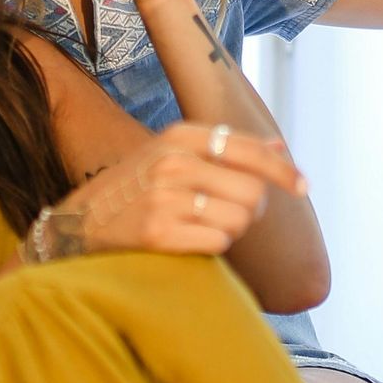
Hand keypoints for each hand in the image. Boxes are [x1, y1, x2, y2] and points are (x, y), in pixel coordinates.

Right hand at [55, 122, 307, 259]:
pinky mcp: (158, 233)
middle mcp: (173, 162)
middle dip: (250, 209)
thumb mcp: (173, 154)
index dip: (283, 170)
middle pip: (251, 191)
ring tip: (198, 226)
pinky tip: (187, 241)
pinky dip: (211, 246)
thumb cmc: (136, 190)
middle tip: (226, 214)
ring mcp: (164, 198)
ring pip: (237, 220)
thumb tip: (279, 144)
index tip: (303, 185)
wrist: (79, 225)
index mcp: (179, 136)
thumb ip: (226, 148)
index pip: (250, 150)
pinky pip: (217, 243)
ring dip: (228, 230)